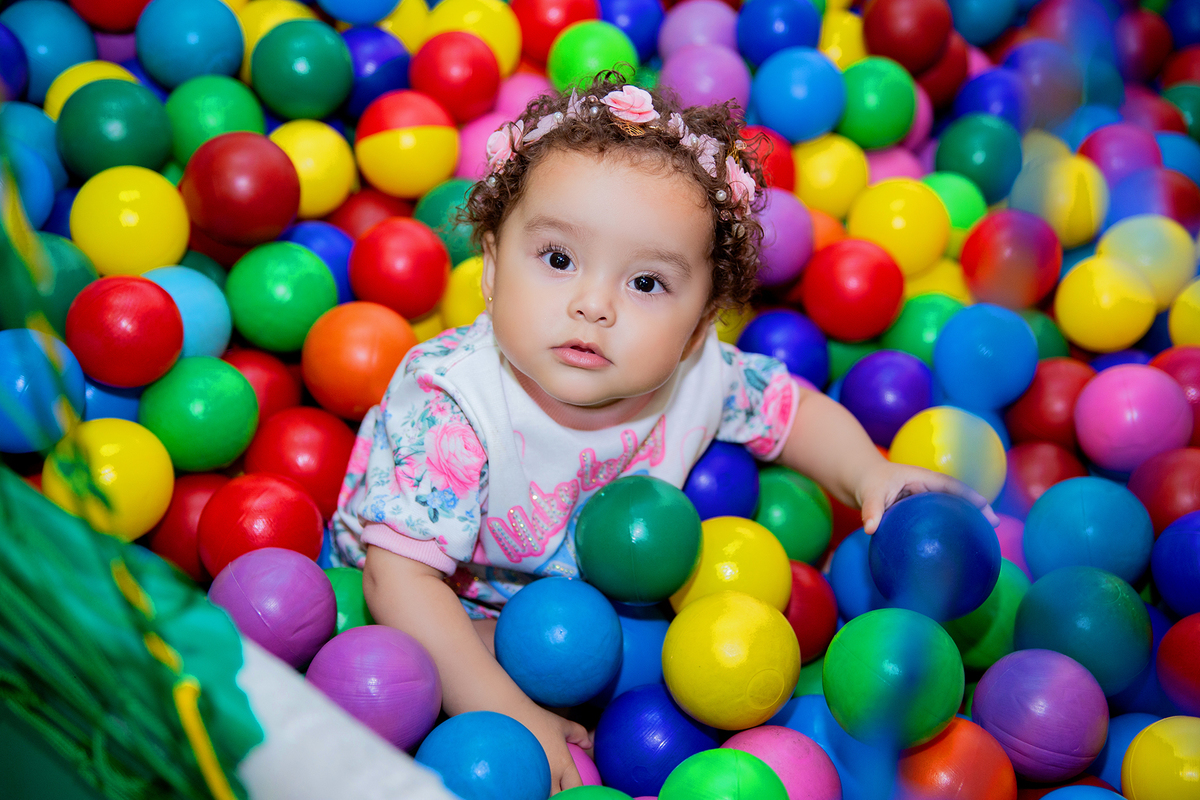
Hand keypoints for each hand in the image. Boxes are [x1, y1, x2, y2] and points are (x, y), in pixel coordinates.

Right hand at [513, 705, 589, 794]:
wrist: (506, 715)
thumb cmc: (535, 719)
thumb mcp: (560, 724)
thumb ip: (578, 734)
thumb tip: (588, 744)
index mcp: (563, 764)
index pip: (577, 788)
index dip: (580, 792)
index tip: (577, 789)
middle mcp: (548, 777)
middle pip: (561, 797)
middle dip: (563, 796)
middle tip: (561, 789)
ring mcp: (531, 781)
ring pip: (543, 797)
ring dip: (547, 793)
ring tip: (546, 788)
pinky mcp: (516, 782)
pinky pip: (526, 793)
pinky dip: (531, 791)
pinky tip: (530, 787)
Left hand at [856, 461, 998, 533]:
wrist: (862, 482)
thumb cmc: (868, 483)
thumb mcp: (869, 493)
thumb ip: (871, 509)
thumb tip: (870, 529)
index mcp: (922, 478)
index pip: (950, 485)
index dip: (968, 495)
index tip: (985, 506)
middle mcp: (929, 488)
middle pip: (958, 497)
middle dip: (977, 508)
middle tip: (994, 525)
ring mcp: (927, 499)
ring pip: (951, 508)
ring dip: (967, 520)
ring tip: (985, 538)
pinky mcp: (922, 512)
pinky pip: (940, 519)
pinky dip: (951, 529)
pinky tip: (957, 548)